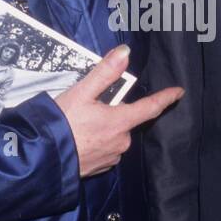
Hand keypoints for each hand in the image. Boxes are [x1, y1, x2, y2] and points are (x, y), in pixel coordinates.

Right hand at [53, 44, 183, 176]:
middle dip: (114, 112)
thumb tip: (125, 52)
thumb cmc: (60, 124)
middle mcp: (121, 141)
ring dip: (104, 128)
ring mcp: (111, 156)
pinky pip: (105, 149)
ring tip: (80, 125)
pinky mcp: (100, 167)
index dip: (165, 98)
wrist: (42, 159)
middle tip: (89, 108)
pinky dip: (97, 142)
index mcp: (119, 122)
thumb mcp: (80, 93)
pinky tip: (80, 139)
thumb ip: (104, 72)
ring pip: (115, 135)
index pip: (150, 107)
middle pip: (126, 120)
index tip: (178, 92)